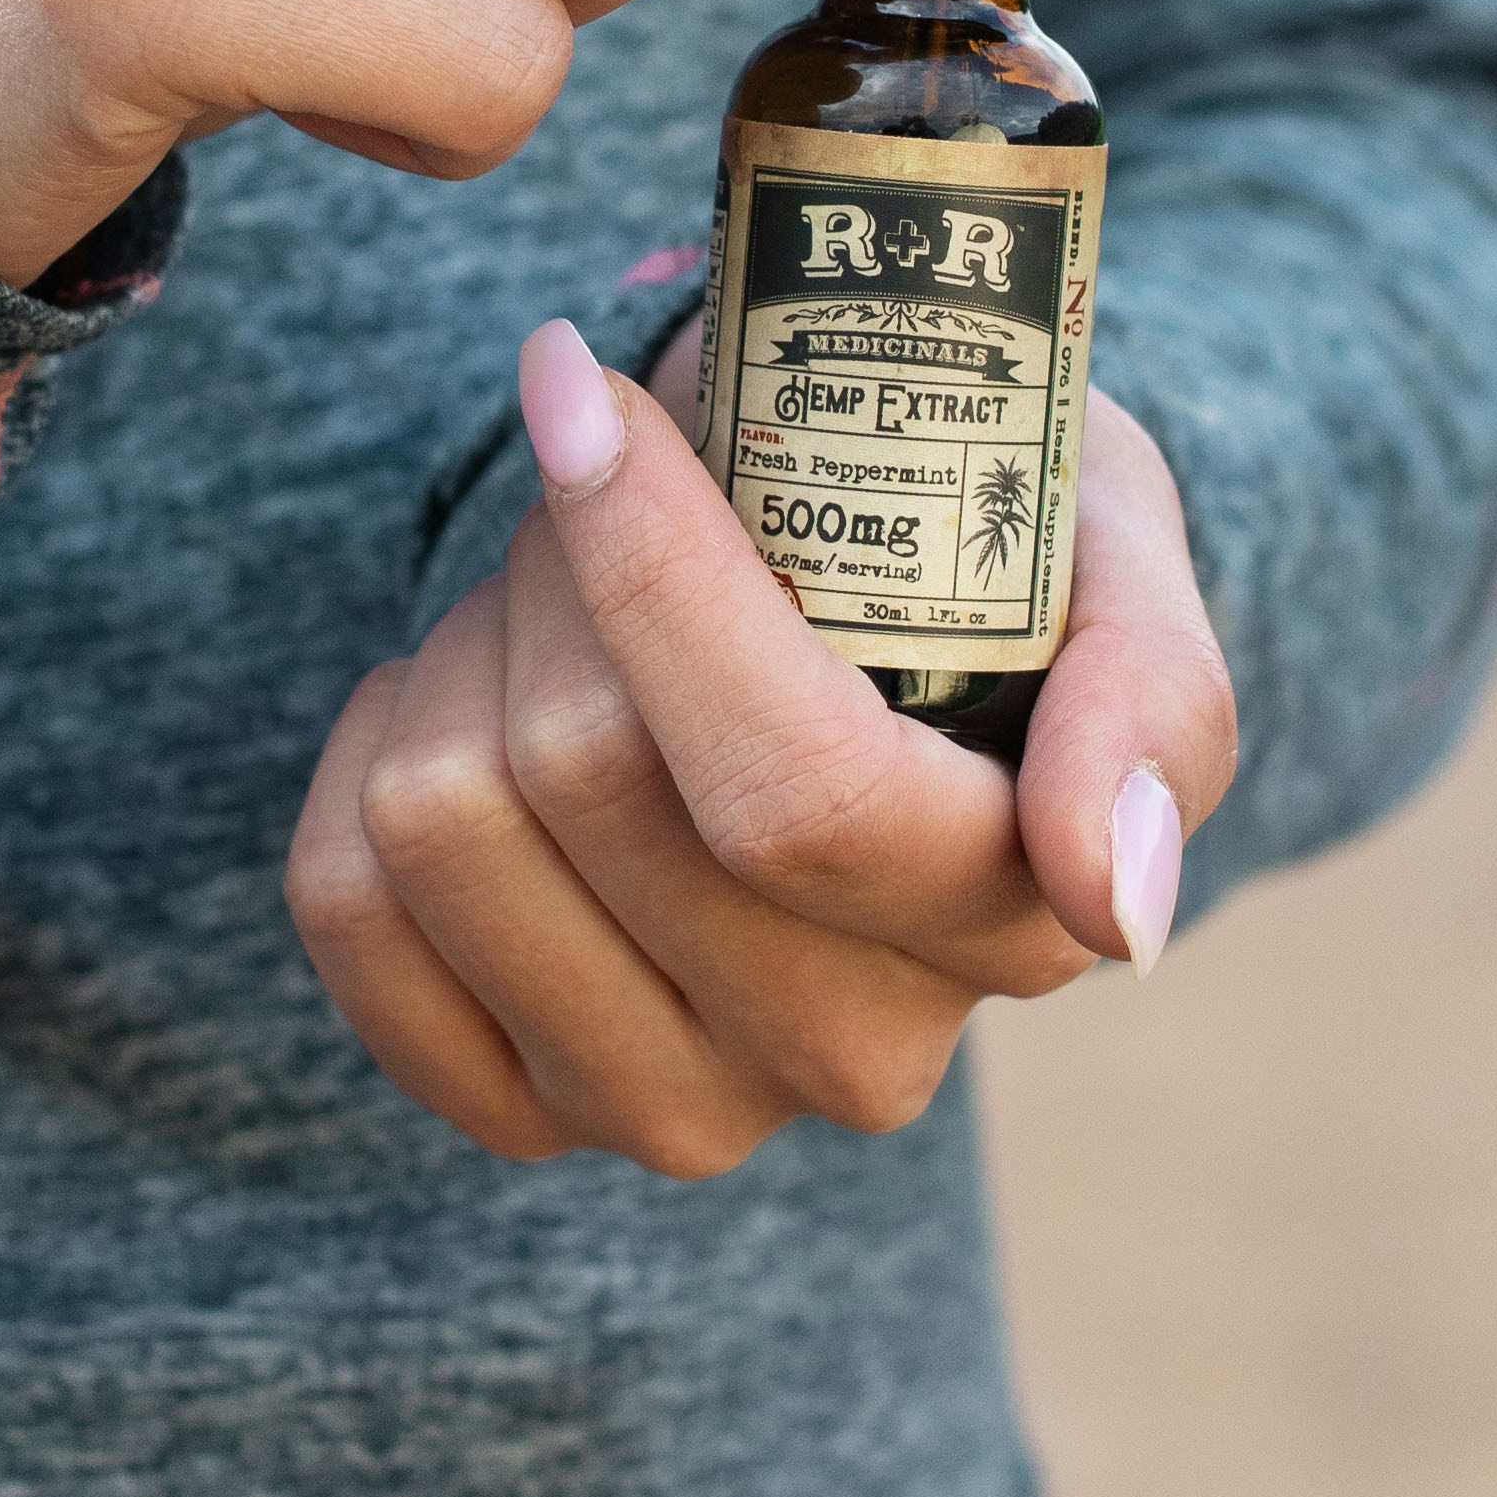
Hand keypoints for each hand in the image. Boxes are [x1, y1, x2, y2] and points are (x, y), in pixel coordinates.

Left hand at [285, 331, 1238, 1173]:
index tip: (587, 388)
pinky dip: (370, 742)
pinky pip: (342, 903)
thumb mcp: (1124, 564)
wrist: (892, 671)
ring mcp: (682, 1104)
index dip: (655, 573)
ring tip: (560, 591)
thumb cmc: (1008, 567)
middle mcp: (854, 1057)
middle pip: (586, 776)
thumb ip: (1155, 706)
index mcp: (1011, 925)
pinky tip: (472, 696)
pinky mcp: (523, 1108)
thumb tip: (1107, 897)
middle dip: (559, 557)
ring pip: (442, 824)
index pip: (789, 788)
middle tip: (614, 464)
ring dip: (467, 641)